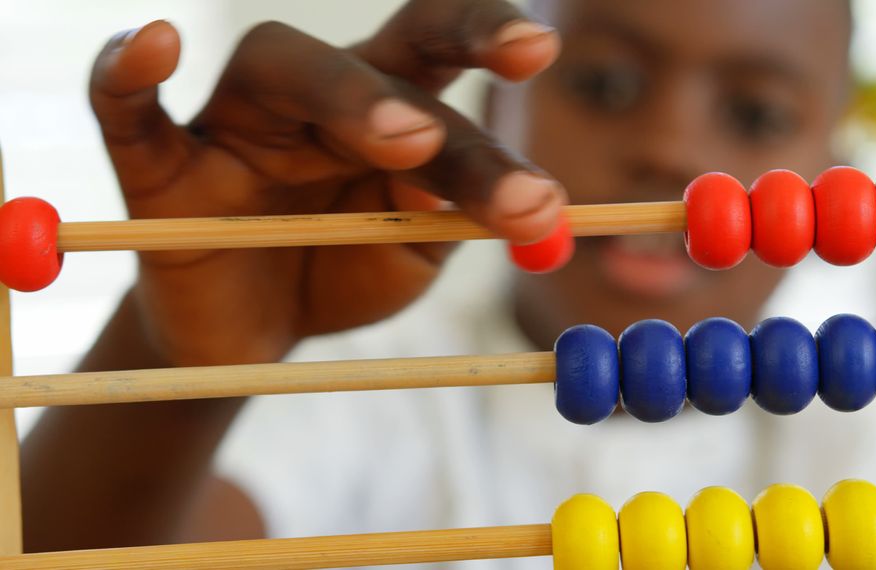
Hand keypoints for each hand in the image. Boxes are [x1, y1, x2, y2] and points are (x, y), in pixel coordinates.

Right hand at [89, 0, 563, 365]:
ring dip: (343, 95)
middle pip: (367, 55)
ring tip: (410, 142)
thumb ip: (446, 218)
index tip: (541, 50)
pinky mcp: (158, 168)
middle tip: (455, 132)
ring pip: (276, 68)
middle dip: (421, 80)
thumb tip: (494, 191)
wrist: (259, 331)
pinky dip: (127, 75)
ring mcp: (236, 125)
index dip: (484, 35)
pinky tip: (153, 45)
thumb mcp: (413, 253)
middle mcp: (316, 101)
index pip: (437, 52)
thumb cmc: (345, 271)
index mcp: (388, 112)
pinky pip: (127, 110)